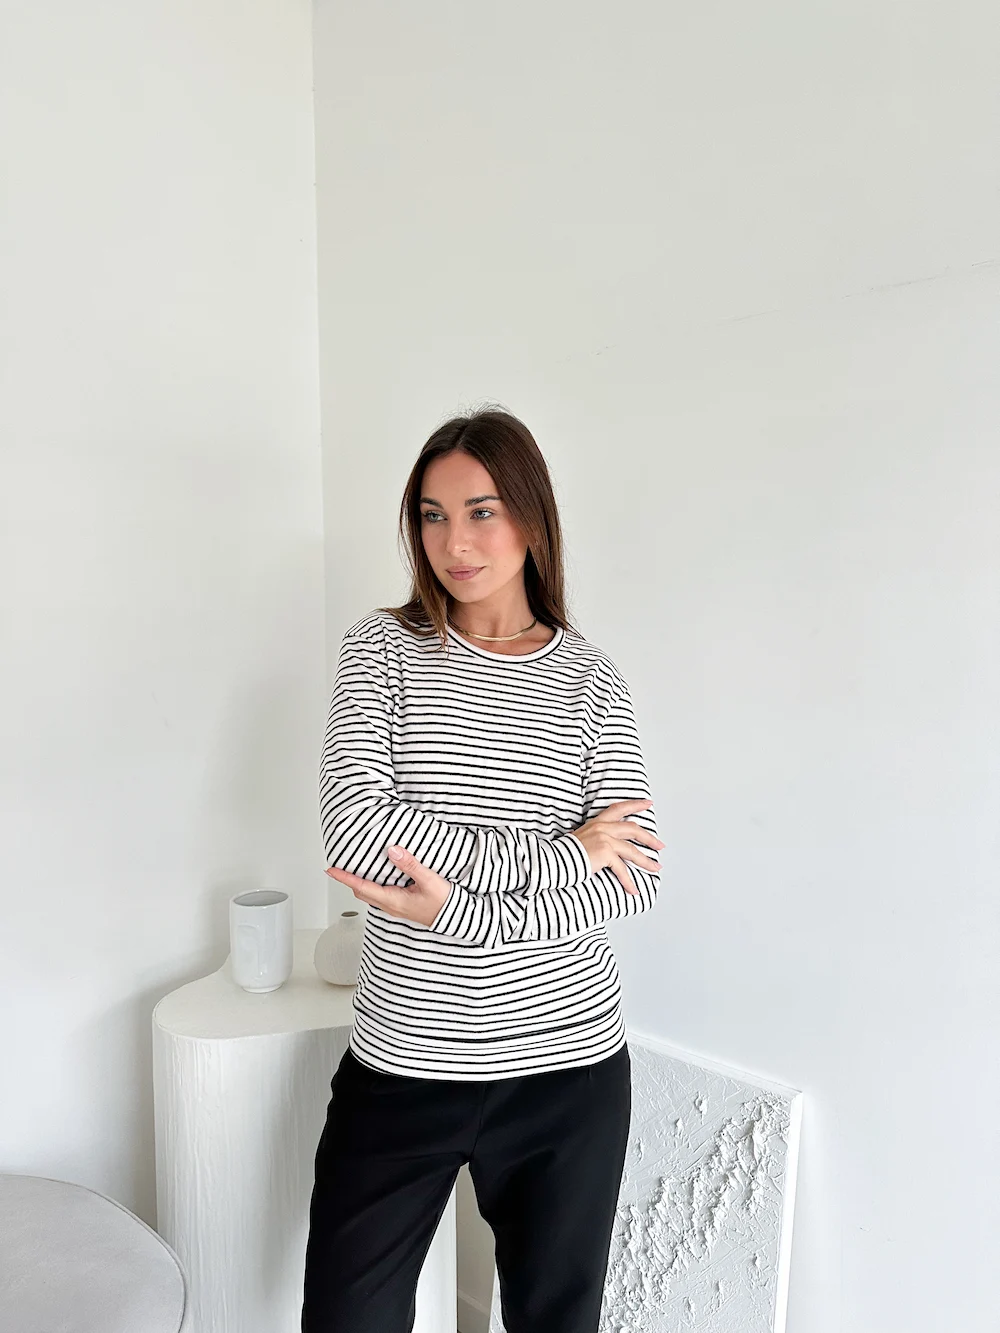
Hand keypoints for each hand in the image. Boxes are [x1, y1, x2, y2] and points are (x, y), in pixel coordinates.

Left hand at [325, 845, 451, 927]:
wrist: (456, 918)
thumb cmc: (444, 902)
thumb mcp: (429, 880)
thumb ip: (410, 865)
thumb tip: (393, 851)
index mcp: (392, 900)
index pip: (361, 886)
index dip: (344, 878)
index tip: (331, 869)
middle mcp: (390, 906)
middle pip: (361, 892)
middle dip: (347, 880)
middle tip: (338, 866)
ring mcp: (395, 907)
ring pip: (369, 894)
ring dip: (359, 882)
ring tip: (354, 868)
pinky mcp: (401, 905)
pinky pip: (379, 894)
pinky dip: (371, 884)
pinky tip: (378, 874)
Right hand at [572, 799, 663, 894]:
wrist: (553, 860)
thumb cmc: (564, 853)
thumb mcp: (581, 838)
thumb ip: (595, 837)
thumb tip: (605, 846)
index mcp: (597, 822)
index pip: (619, 808)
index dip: (635, 805)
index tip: (648, 803)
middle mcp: (602, 827)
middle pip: (632, 828)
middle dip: (649, 838)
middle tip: (660, 845)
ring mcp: (605, 839)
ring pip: (632, 851)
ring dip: (646, 862)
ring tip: (655, 868)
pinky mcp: (605, 853)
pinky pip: (622, 869)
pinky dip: (629, 881)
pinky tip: (633, 889)